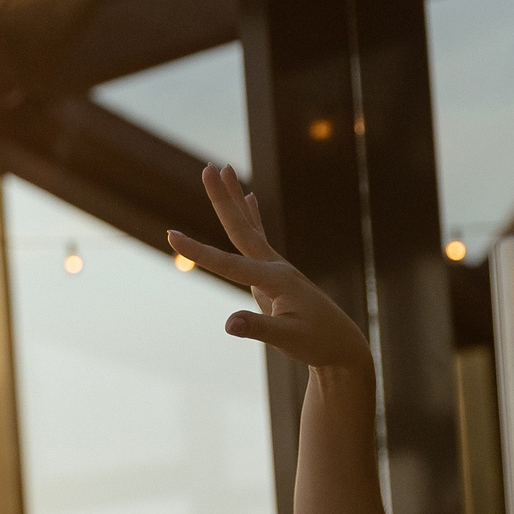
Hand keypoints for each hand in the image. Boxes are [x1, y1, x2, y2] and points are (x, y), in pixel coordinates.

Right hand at [166, 165, 373, 371]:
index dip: (198, 251)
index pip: (228, 264)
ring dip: (235, 198)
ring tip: (224, 168)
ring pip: (249, 227)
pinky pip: (259, 237)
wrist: (343, 345)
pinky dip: (252, 216)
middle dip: (223, 198)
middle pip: (242, 227)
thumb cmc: (316, 342)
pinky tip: (250, 197)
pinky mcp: (276, 274)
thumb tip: (229, 324)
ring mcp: (277, 267)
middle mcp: (276, 266)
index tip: (171, 236)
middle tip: (208, 167)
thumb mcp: (287, 339)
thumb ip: (258, 329)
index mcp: (275, 279)